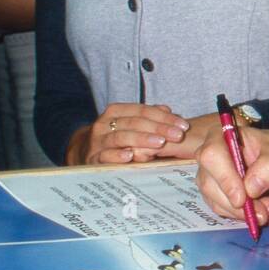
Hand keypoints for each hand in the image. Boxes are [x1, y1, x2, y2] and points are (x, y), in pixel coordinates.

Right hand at [66, 103, 188, 165]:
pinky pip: (105, 156)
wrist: (85, 151)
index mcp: (116, 111)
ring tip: (160, 143)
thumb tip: (167, 110)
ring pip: (121, 138)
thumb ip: (150, 117)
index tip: (183, 125)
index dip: (164, 118)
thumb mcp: (132, 124)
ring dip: (142, 140)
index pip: (143, 111)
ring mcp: (98, 141)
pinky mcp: (93, 159)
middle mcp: (105, 124)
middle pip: (134, 123)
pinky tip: (130, 155)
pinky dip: (117, 155)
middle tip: (178, 135)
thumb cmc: (117, 137)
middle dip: (159, 128)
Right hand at [196, 126, 268, 226]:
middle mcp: (210, 158)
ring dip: (247, 213)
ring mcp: (211, 179)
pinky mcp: (217, 197)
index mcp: (221, 137)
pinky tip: (268, 214)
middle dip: (240, 205)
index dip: (225, 179)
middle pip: (211, 185)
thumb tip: (251, 189)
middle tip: (266, 213)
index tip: (243, 199)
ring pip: (218, 203)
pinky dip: (248, 217)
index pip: (212, 156)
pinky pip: (227, 212)